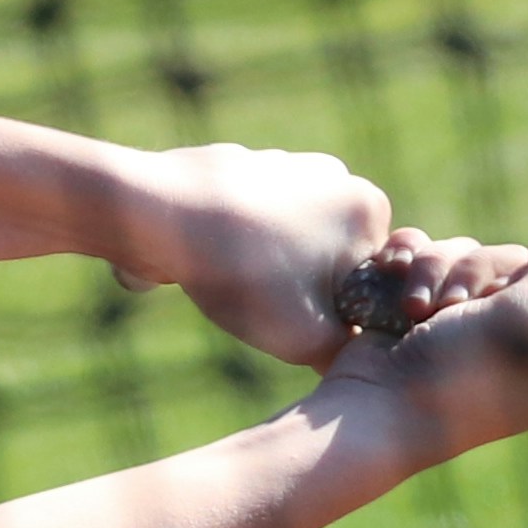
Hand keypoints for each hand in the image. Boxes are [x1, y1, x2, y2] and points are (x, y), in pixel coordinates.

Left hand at [119, 142, 391, 364]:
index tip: (300, 321)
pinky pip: (246, 227)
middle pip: (328, 262)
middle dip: (301, 291)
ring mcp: (284, 164)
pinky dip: (230, 249)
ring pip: (285, 246)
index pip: (372, 281)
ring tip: (229, 280)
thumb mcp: (309, 339)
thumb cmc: (243, 274)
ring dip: (262, 272)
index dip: (337, 313)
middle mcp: (335, 175)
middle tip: (262, 303)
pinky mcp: (239, 168)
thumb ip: (347, 353)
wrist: (156, 214)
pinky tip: (203, 260)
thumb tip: (356, 362)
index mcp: (370, 208)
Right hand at [315, 227, 527, 462]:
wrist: (376, 404)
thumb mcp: (526, 320)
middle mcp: (518, 344)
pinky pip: (426, 261)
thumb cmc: (459, 373)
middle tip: (454, 305)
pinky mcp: (424, 314)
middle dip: (474, 272)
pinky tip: (394, 274)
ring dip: (435, 271)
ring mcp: (467, 328)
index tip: (513, 294)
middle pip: (513, 263)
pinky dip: (409, 263)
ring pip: (465, 257)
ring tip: (415, 308)